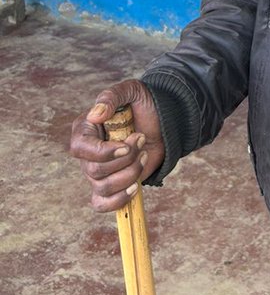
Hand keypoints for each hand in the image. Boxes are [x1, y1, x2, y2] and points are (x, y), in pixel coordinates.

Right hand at [69, 79, 164, 212]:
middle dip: (126, 159)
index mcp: (85, 129)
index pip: (80, 148)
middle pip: (95, 171)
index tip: (126, 145)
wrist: (163, 120)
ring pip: (103, 187)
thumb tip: (96, 115)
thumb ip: (112, 97)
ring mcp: (98, 171)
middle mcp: (88, 153)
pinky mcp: (111, 185)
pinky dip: (118, 200)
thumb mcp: (131, 90)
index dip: (103, 152)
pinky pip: (102, 204)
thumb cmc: (143, 103)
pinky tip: (135, 187)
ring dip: (130, 173)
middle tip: (142, 139)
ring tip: (144, 155)